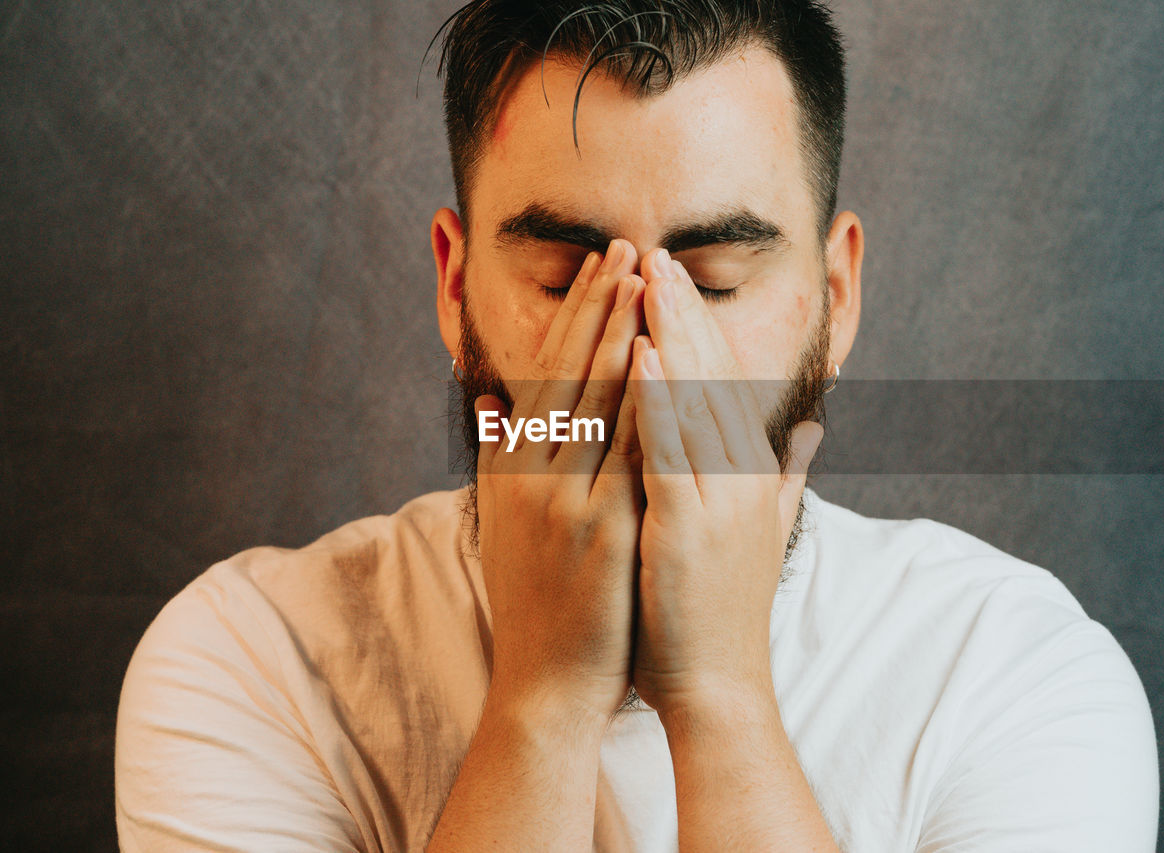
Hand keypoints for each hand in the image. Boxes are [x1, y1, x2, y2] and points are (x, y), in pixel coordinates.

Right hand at [474, 239, 646, 720]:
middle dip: (600, 306)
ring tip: (645, 282)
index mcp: (514, 468)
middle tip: (627, 248)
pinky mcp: (601, 531)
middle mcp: (532, 475)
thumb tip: (490, 401)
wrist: (546, 682)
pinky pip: (628, 453)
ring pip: (595, 400)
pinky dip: (645, 402)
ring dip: (622, 334)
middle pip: (569, 372)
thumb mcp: (503, 521)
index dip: (576, 317)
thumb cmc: (535, 600)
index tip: (602, 268)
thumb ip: (498, 456)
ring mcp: (565, 501)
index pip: (548, 373)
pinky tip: (664, 363)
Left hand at [627, 248, 822, 716]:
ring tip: (648, 277)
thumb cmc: (723, 610)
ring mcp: (721, 497)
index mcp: (747, 472)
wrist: (720, 686)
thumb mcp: (761, 530)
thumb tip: (810, 431)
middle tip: (655, 253)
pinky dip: (660, 399)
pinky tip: (643, 354)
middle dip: (683, 311)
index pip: (724, 382)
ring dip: (672, 333)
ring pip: (696, 398)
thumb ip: (785, 475)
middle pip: (713, 375)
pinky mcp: (693, 524)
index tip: (671, 279)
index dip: (699, 326)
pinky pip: (673, 450)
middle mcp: (741, 474)